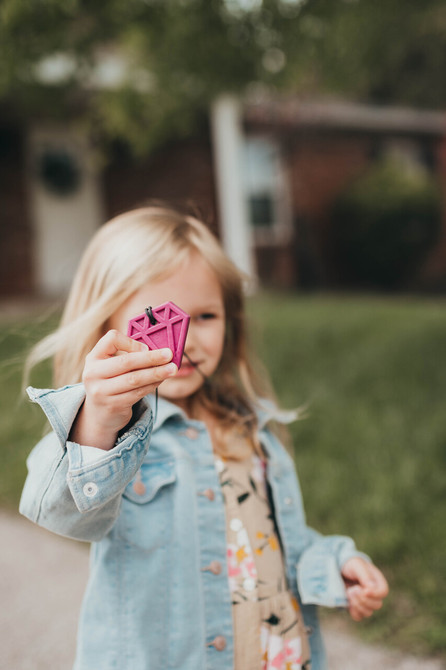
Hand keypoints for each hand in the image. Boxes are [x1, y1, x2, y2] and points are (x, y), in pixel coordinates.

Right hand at [70, 329, 176, 449]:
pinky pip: (138, 392)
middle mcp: (93, 373)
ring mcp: (101, 391)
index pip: (111, 339)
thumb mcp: (110, 366)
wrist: (98, 414)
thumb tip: (158, 350)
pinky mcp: (113, 405)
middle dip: (151, 357)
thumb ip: (128, 355)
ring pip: (135, 379)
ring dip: (157, 373)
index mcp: (93, 357)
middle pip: (126, 361)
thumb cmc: (110, 382)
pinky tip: (162, 379)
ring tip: (172, 369)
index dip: (131, 342)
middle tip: (169, 354)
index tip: (147, 346)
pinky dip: (153, 384)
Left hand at [341, 557, 388, 620]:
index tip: (364, 590)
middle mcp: (374, 594)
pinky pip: (358, 616)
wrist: (339, 569)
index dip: (375, 594)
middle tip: (352, 589)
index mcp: (378, 581)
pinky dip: (352, 610)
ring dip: (357, 604)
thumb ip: (365, 575)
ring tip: (349, 591)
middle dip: (363, 599)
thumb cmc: (351, 565)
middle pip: (377, 605)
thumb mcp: (357, 565)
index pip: (383, 592)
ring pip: (368, 612)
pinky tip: (348, 600)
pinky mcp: (356, 608)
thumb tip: (372, 588)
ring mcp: (366, 602)